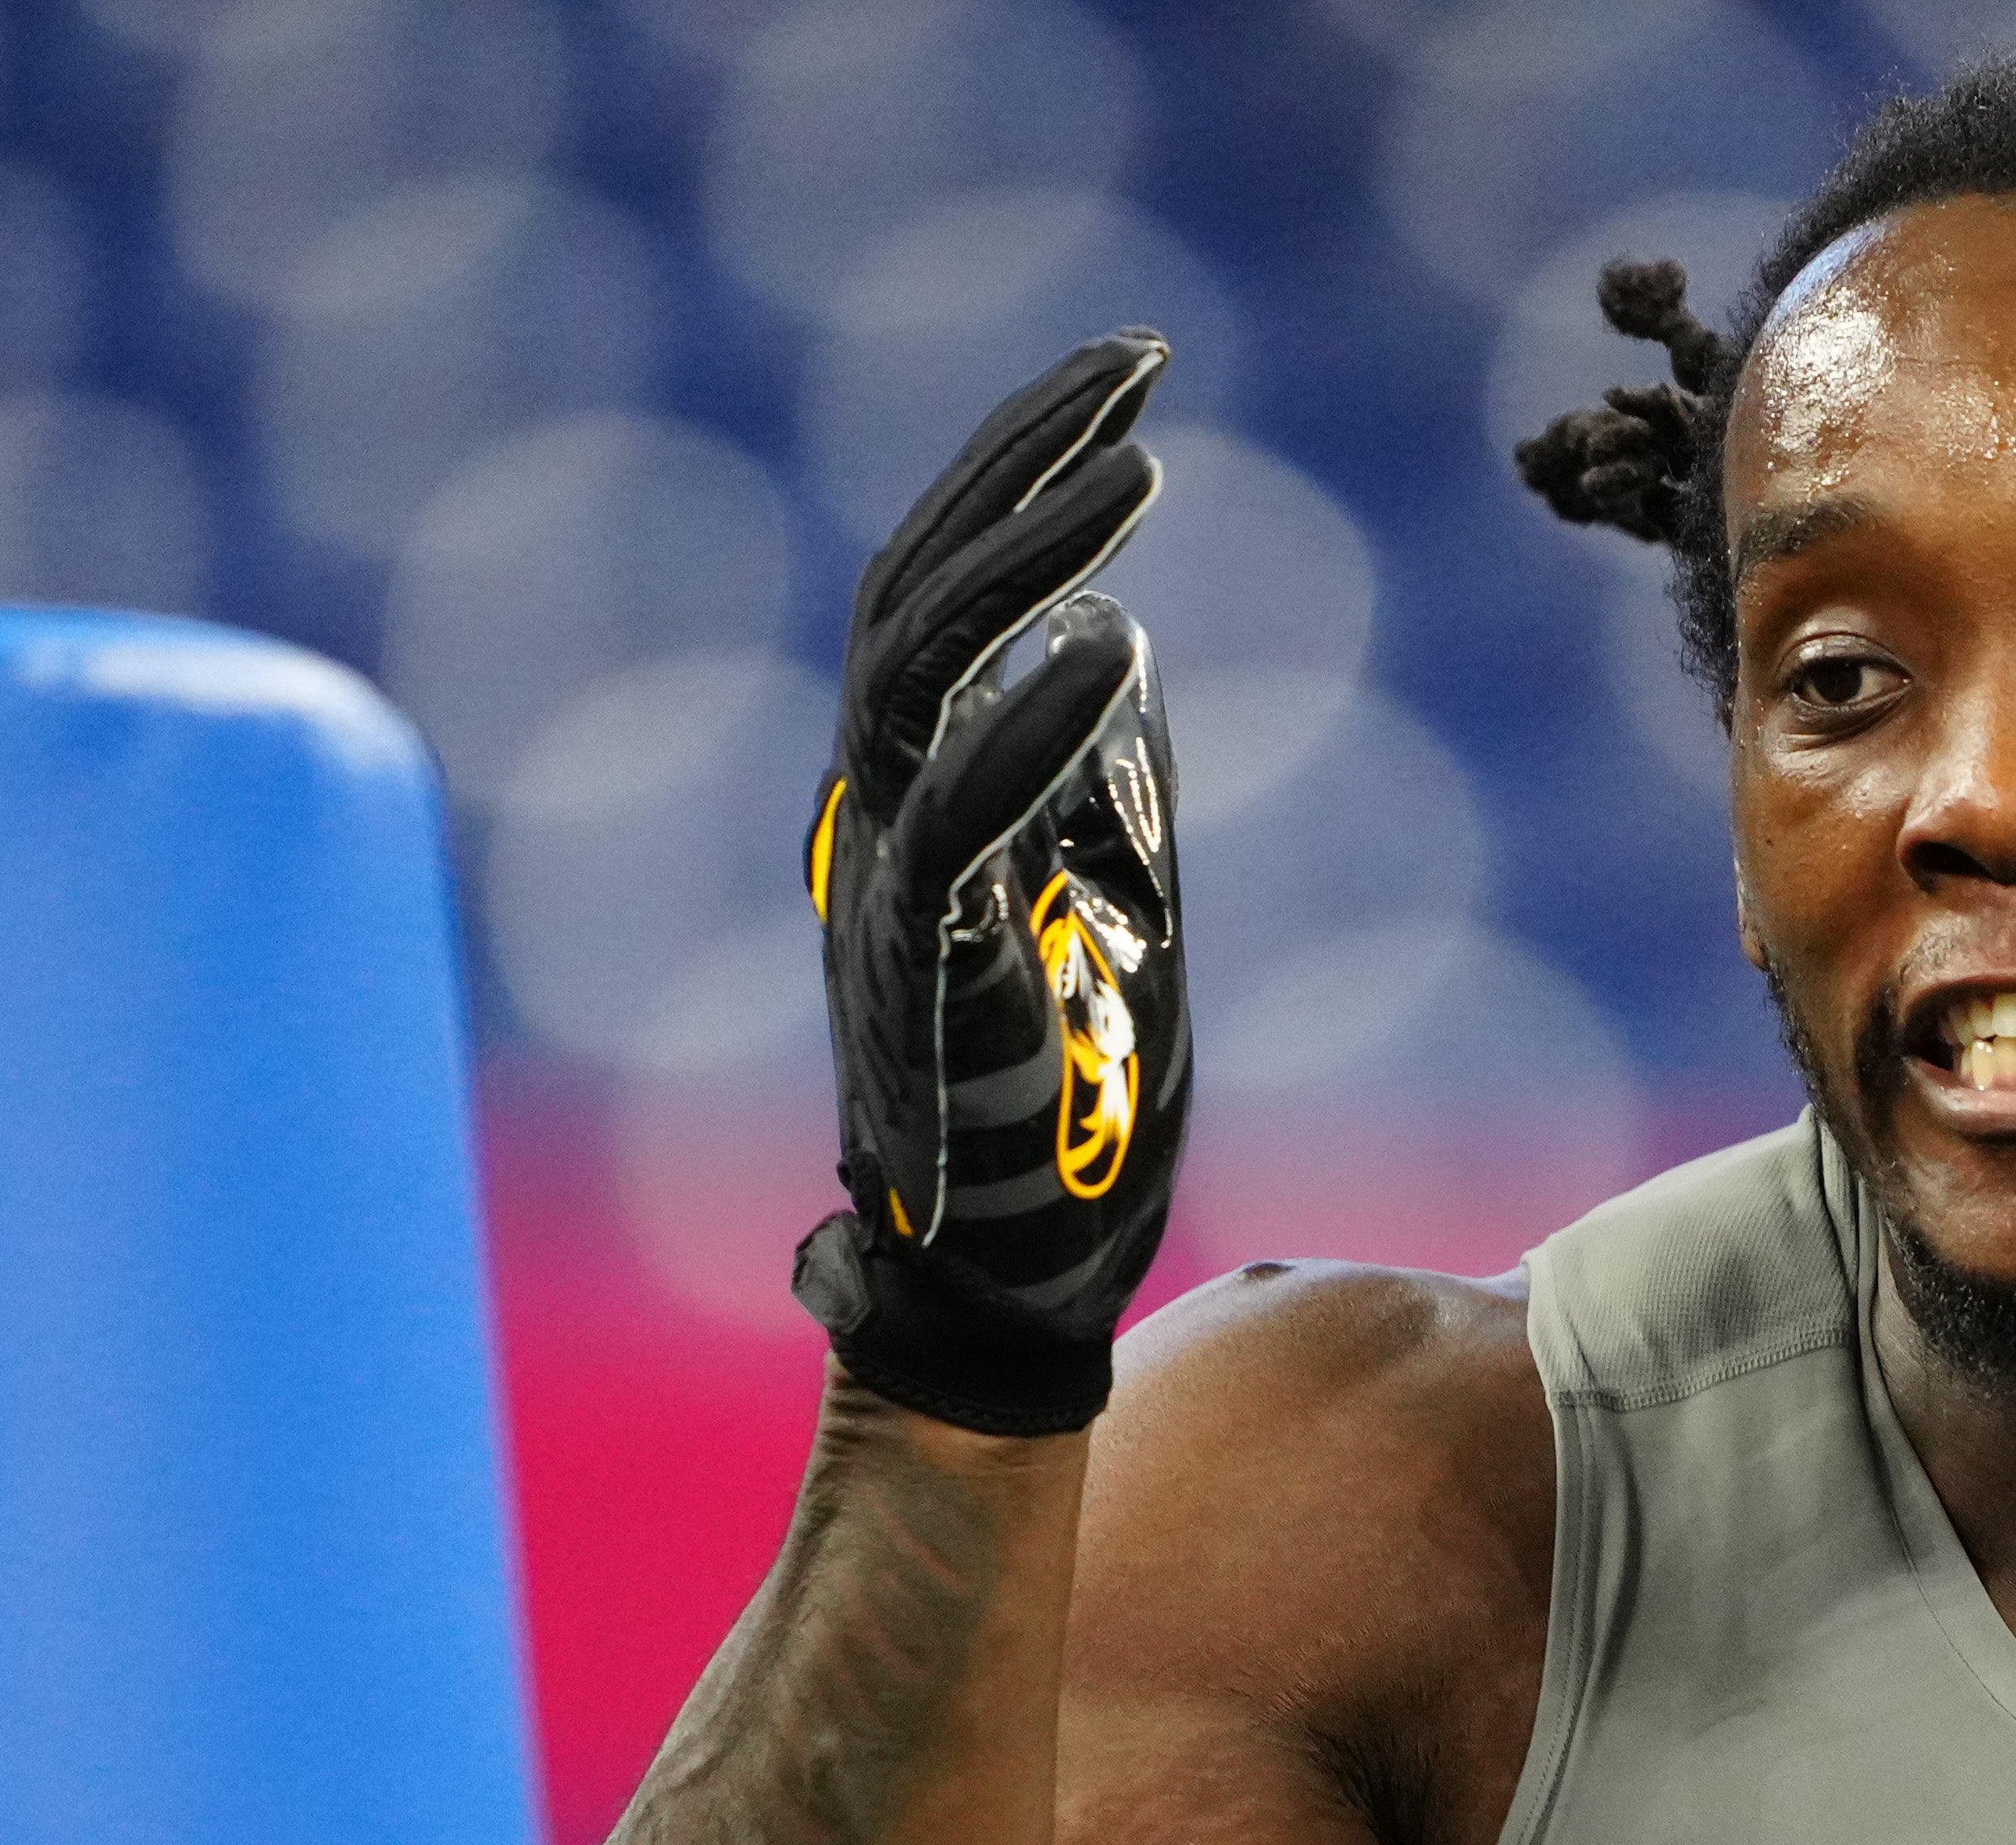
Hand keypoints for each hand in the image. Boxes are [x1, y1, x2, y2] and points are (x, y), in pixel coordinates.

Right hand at [792, 329, 1191, 1437]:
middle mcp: (879, 823)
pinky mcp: (915, 975)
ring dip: (1022, 557)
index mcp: (918, 804)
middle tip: (1135, 371)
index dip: (1018, 475)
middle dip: (1016, 465)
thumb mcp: (1115, 922)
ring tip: (1136, 468)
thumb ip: (1103, 799)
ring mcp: (885, 892)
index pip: (945, 594)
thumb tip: (1116, 653)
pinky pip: (955, 823)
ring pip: (914, 675)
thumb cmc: (1061, 1128)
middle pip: (915, 592)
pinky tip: (1116, 645)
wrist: (1005, 1303)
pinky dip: (1030, 730)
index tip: (1126, 384)